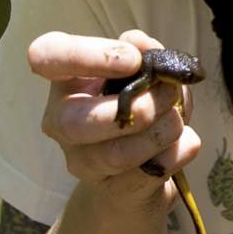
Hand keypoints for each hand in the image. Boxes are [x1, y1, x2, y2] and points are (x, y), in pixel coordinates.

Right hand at [27, 30, 201, 219]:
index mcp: (65, 78)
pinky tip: (187, 141)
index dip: (86, 55)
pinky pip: (145, 174)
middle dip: (136, 107)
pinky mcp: (112, 190)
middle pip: (73, 121)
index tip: (133, 59)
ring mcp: (82, 160)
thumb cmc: (142, 103)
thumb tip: (140, 42)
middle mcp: (62, 120)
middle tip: (170, 93)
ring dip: (160, 132)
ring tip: (178, 118)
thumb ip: (145, 53)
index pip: (45, 56)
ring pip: (113, 154)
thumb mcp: (147, 71)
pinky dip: (177, 153)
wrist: (140, 168)